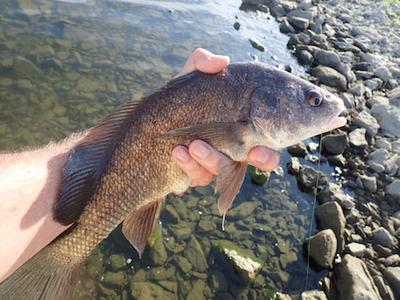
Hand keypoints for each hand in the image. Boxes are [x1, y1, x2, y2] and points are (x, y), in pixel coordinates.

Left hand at [172, 48, 279, 189]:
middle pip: (256, 163)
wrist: (150, 122)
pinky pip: (197, 176)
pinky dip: (189, 165)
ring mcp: (214, 163)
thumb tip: (224, 61)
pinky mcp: (195, 173)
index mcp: (241, 128)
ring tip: (193, 146)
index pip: (265, 145)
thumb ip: (202, 62)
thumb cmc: (179, 99)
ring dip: (211, 159)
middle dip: (257, 163)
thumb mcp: (189, 77)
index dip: (267, 155)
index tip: (259, 151)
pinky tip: (178, 152)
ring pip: (222, 170)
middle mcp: (233, 148)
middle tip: (249, 153)